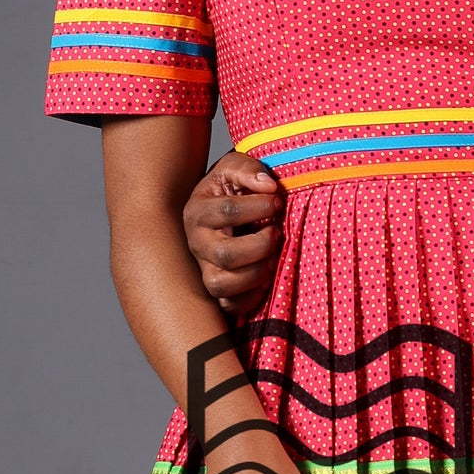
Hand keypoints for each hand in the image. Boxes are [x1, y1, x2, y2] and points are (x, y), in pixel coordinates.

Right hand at [183, 151, 283, 310]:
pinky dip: (251, 297)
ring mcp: (203, 268)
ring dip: (255, 273)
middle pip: (226, 254)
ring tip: (271, 258)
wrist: (221, 211)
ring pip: (221, 284)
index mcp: (198, 211)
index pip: (228, 211)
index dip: (259, 207)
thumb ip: (249, 170)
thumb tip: (269, 186)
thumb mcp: (235, 168)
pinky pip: (229, 306)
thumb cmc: (231, 190)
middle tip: (275, 232)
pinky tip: (265, 278)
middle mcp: (197, 242)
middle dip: (261, 244)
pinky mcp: (216, 291)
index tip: (276, 202)